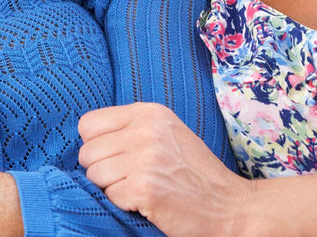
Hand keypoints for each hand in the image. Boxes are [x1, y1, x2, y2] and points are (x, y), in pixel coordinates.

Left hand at [79, 102, 251, 236]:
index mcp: (149, 112)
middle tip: (129, 177)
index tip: (115, 157)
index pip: (88, 123)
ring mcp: (145, 158)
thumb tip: (88, 139)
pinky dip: (123, 204)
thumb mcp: (166, 132)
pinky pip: (109, 196)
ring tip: (139, 188)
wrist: (229, 205)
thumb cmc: (194, 172)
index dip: (96, 145)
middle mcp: (145, 129)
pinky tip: (146, 201)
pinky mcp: (145, 188)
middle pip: (87, 152)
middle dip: (101, 169)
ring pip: (95, 175)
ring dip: (111, 188)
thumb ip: (132, 127)